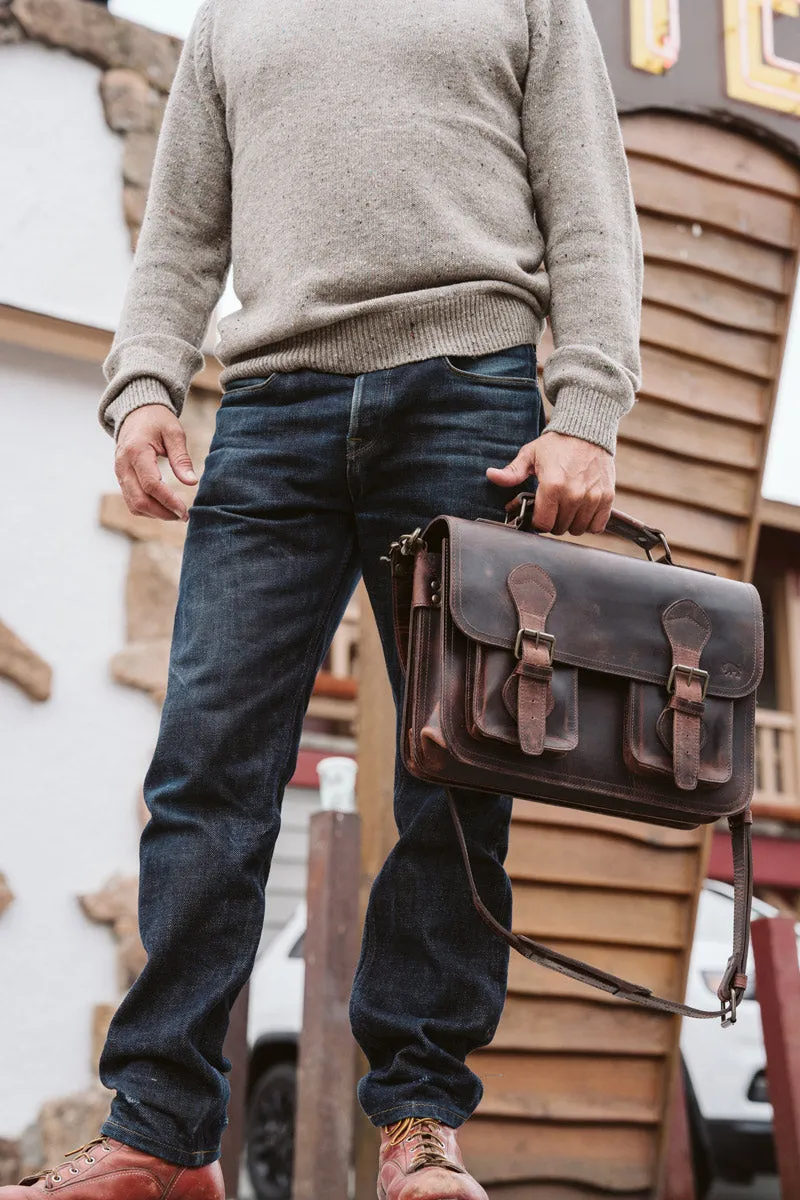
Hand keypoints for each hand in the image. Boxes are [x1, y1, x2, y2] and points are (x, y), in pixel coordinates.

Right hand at [115, 405, 197, 521]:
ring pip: (134, 505)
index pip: (151, 485)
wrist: (135, 412)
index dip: (168, 501)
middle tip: (183, 516)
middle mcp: (123, 465)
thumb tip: (191, 482)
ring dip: (155, 514)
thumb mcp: (174, 433)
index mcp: (136, 451)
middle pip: (139, 500)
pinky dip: (147, 509)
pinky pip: (131, 501)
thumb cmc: (157, 420)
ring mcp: (119, 473)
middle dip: (162, 513)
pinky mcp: (121, 478)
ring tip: (176, 513)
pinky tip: (164, 507)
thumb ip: (181, 458)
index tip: (185, 511)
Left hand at [486, 431, 614, 536]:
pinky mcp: (607, 497)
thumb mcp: (530, 455)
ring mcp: (592, 497)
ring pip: (577, 530)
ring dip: (570, 523)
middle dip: (552, 521)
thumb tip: (491, 475)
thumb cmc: (557, 444)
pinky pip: (597, 526)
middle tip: (552, 507)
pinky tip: (582, 510)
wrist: (588, 431)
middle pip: (559, 528)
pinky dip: (589, 522)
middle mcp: (574, 494)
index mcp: (552, 486)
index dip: (537, 521)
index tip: (537, 513)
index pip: (542, 524)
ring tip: (566, 508)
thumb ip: (512, 472)